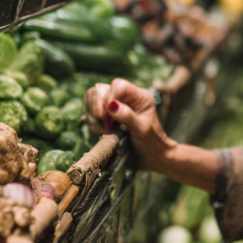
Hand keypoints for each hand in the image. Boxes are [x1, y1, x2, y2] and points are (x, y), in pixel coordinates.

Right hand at [83, 78, 219, 189]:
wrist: (151, 157)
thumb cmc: (151, 142)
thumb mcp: (142, 128)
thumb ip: (127, 116)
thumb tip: (110, 105)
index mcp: (139, 97)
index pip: (118, 85)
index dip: (109, 97)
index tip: (108, 116)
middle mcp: (126, 99)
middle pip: (101, 90)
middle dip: (98, 107)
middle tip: (105, 124)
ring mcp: (114, 107)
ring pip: (92, 100)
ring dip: (93, 116)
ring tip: (104, 131)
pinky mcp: (106, 117)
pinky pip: (90, 113)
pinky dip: (92, 123)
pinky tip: (101, 133)